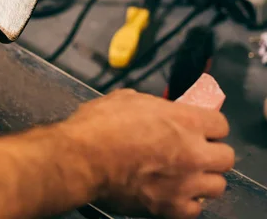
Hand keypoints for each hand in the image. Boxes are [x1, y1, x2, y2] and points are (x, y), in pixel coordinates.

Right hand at [63, 89, 233, 218]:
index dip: (208, 126)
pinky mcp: (170, 207)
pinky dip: (185, 202)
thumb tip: (156, 111)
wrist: (81, 159)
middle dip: (210, 153)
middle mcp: (193, 152)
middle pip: (226, 157)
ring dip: (202, 179)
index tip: (197, 128)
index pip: (221, 124)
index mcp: (185, 120)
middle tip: (192, 152)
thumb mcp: (126, 99)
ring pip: (216, 186)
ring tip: (182, 176)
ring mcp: (185, 182)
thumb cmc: (98, 125)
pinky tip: (170, 193)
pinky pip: (194, 209)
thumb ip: (152, 106)